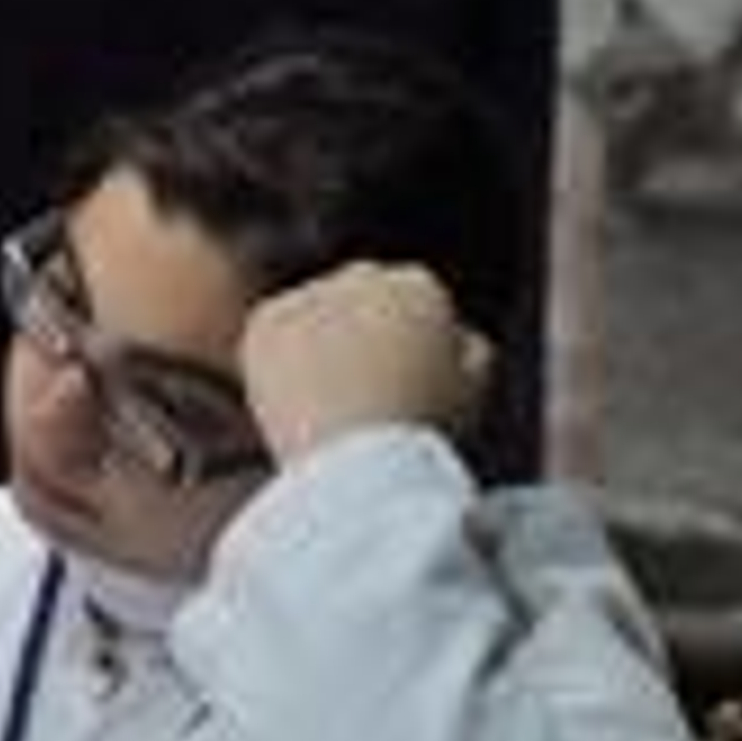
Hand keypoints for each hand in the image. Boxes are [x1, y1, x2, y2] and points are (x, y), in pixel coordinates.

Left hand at [240, 260, 490, 469]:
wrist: (356, 463)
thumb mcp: (475, 392)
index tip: (403, 378)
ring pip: (316, 311)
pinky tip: (300, 396)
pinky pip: (275, 331)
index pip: (415, 297)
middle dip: (362, 328)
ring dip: (321, 339)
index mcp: (420, 286)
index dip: (410, 340)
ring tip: (332, 400)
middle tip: (362, 387)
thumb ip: (471, 349)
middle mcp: (363, 276)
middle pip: (363, 293)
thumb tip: (459, 334)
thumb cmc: (420, 435)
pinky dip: (281, 357)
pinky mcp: (266, 322)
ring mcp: (309, 296)